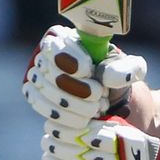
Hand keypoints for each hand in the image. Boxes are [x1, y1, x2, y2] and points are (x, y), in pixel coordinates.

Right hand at [22, 25, 146, 127]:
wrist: (107, 95)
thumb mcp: (125, 68)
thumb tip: (107, 77)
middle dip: (79, 90)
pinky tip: (82, 120)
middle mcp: (44, 55)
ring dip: (73, 106)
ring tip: (95, 110)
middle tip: (100, 97)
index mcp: (64, 38)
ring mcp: (36, 76)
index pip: (56, 46)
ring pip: (44, 93)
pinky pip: (41, 107)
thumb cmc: (114, 74)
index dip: (72, 61)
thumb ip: (124, 70)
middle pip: (51, 74)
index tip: (89, 71)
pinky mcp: (34, 96)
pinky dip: (63, 118)